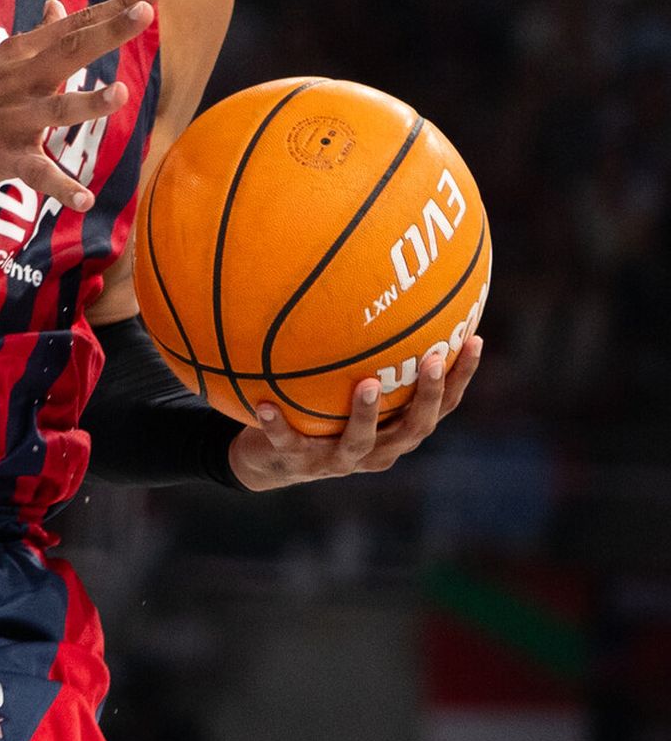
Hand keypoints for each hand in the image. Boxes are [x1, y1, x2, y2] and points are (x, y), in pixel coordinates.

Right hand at [0, 0, 158, 213]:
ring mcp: (10, 120)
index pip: (73, 26)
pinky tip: (85, 199)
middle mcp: (17, 80)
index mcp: (17, 56)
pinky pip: (37, 174)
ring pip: (56, 109)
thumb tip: (57, 7)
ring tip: (119, 93)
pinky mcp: (0, 158)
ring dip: (89, 103)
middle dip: (109, 31)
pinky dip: (61, 188)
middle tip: (145, 11)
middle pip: (70, 51)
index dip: (113, 8)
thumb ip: (33, 40)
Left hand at [228, 332, 482, 490]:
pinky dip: (278, 424)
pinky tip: (265, 403)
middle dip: (428, 395)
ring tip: (366, 383)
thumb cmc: (320, 408)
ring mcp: (339, 460)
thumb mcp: (345, 378)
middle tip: (433, 359)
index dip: (461, 376)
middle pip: (415, 428)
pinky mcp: (298, 462)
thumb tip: (382, 278)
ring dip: (365, 414)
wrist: (272, 458)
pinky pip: (288, 442)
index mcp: (396, 429)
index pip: (442, 405)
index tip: (474, 339)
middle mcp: (377, 449)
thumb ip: (368, 348)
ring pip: (359, 442)